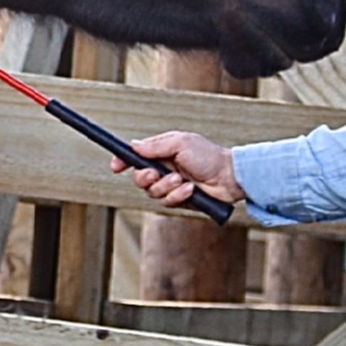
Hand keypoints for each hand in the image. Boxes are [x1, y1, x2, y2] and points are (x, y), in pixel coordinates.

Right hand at [111, 131, 244, 207]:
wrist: (230, 177)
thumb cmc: (208, 156)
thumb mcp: (181, 143)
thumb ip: (156, 146)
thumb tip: (134, 146)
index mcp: (161, 152)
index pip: (135, 157)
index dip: (122, 161)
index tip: (116, 166)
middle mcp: (163, 169)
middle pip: (139, 178)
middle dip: (145, 178)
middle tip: (156, 174)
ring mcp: (170, 186)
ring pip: (152, 193)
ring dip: (167, 187)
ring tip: (183, 180)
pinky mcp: (178, 199)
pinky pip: (166, 202)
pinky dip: (177, 195)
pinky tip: (190, 189)